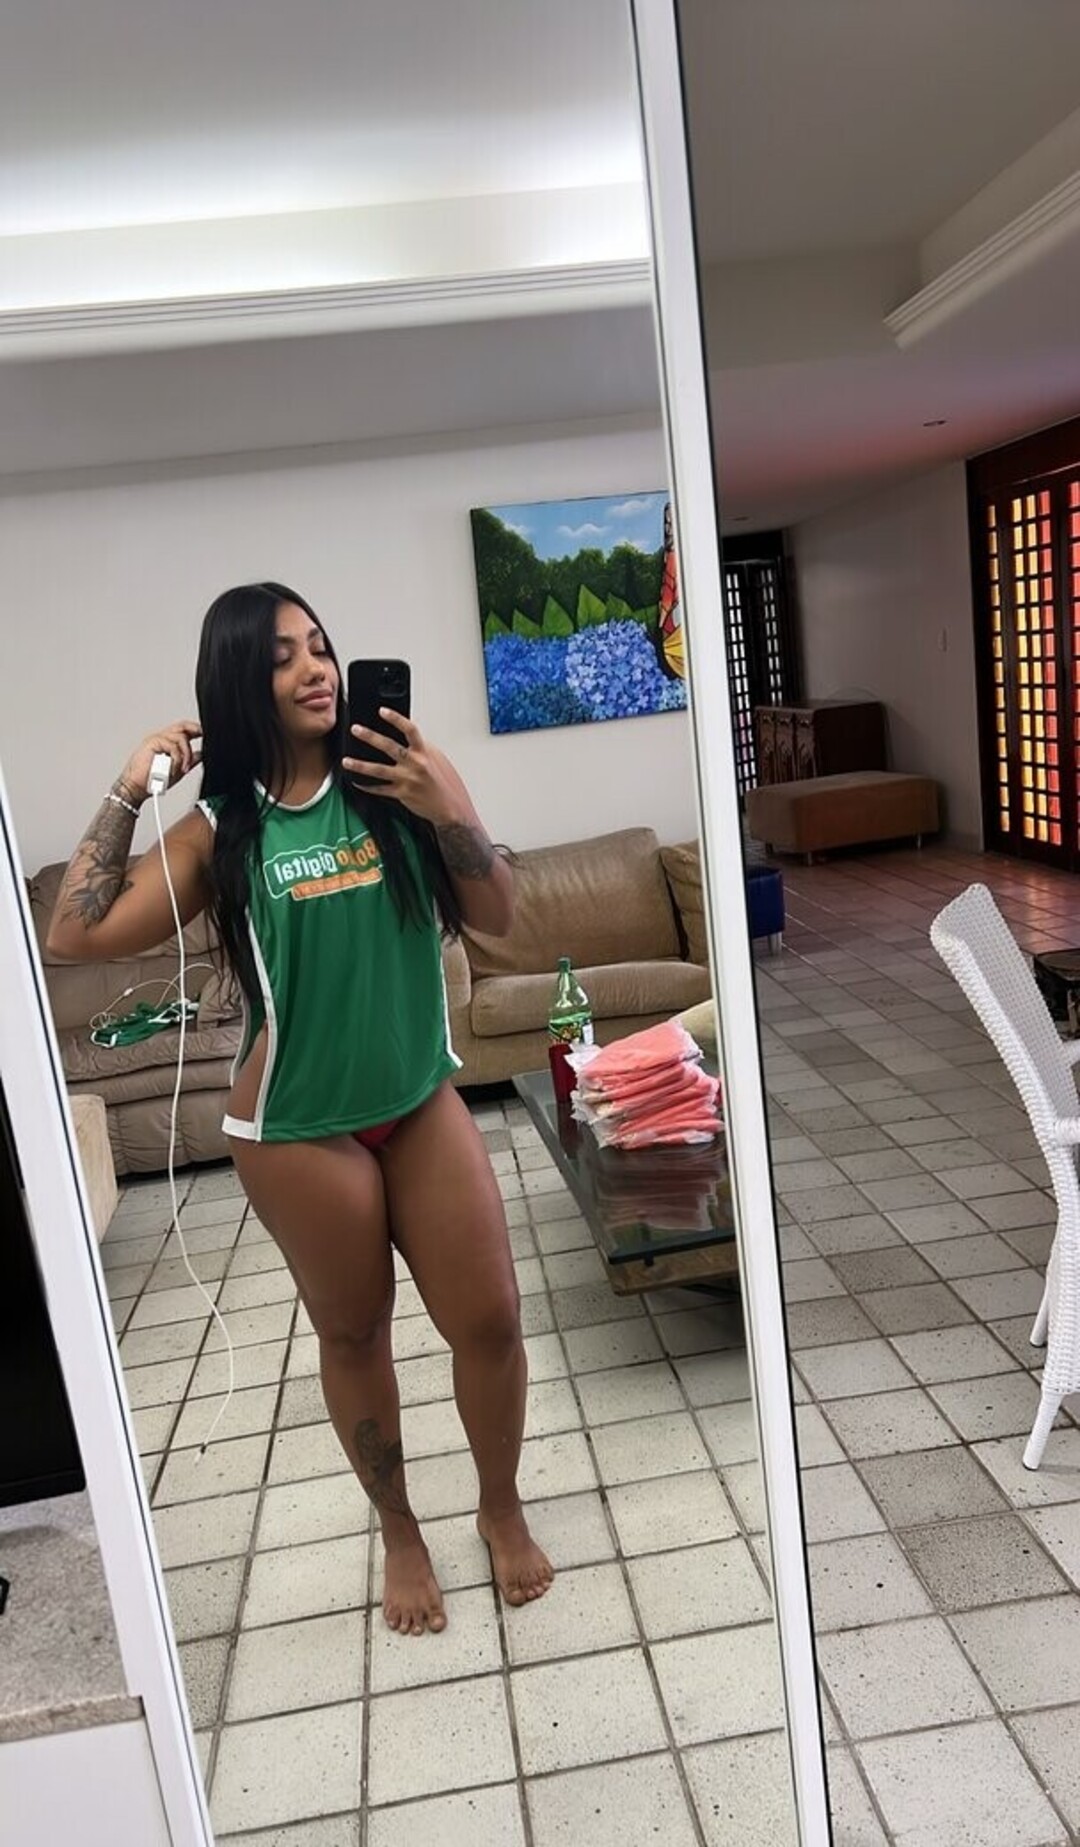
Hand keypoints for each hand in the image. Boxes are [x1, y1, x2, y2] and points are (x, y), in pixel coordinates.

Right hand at [117, 721, 201, 801]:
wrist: (136, 788)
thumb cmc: (151, 781)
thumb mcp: (178, 770)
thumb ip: (188, 761)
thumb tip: (200, 754)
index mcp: (166, 743)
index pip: (182, 730)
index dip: (195, 730)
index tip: (206, 734)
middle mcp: (161, 738)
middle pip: (181, 726)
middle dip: (195, 729)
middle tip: (204, 735)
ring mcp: (156, 739)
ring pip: (180, 737)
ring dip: (186, 755)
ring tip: (183, 769)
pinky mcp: (152, 742)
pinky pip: (172, 746)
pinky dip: (177, 759)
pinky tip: (175, 769)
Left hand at [344, 711, 471, 826]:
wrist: (449, 807)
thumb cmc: (444, 783)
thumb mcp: (437, 759)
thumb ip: (421, 747)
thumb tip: (406, 736)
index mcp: (424, 753)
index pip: (410, 730)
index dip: (396, 719)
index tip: (382, 711)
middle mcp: (415, 764)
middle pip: (389, 747)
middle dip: (370, 736)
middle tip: (356, 729)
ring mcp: (407, 779)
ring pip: (378, 770)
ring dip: (360, 765)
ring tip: (346, 761)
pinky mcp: (401, 794)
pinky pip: (380, 789)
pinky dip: (367, 786)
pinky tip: (357, 782)